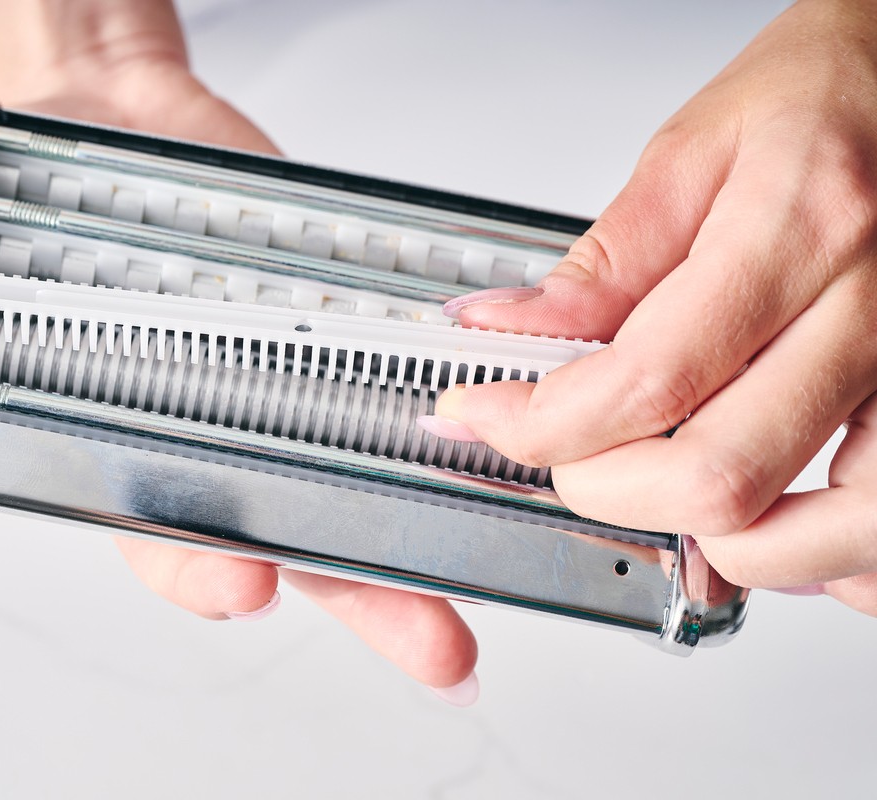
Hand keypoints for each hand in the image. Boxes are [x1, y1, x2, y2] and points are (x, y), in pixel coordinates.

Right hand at [0, 0, 479, 701]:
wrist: (117, 126)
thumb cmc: (57, 210)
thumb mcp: (18, 280)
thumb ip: (12, 332)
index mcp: (140, 448)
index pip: (175, 536)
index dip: (208, 570)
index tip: (243, 581)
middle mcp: (225, 431)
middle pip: (301, 536)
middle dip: (371, 596)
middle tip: (432, 641)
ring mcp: (294, 386)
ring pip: (366, 477)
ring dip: (425, 530)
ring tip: (475, 581)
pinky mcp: (348, 331)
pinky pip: (395, 375)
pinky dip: (440, 409)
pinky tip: (485, 443)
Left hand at [426, 0, 876, 613]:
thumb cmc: (828, 95)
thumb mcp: (692, 152)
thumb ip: (602, 265)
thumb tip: (507, 332)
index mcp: (802, 230)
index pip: (647, 380)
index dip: (541, 422)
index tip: (488, 413)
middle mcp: (876, 312)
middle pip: (720, 476)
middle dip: (603, 487)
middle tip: (560, 453)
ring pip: (822, 536)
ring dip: (714, 541)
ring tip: (658, 487)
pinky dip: (817, 559)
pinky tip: (766, 514)